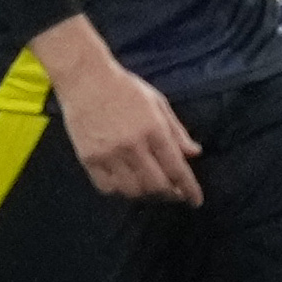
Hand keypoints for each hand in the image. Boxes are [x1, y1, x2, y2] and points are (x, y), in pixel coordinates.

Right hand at [43, 27, 204, 204]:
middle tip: (175, 195)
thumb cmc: (126, 88)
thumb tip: (195, 153)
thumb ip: (177, 131)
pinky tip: (127, 185)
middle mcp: (133, 146)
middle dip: (170, 195)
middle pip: (156, 185)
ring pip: (132, 190)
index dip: (189, 189)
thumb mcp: (159, 104)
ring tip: (153, 191)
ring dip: (146, 196)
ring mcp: (108, 154)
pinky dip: (120, 191)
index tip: (195, 201)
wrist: (85, 79)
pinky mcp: (88, 158)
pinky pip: (106, 187)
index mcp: (154, 131)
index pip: (176, 169)